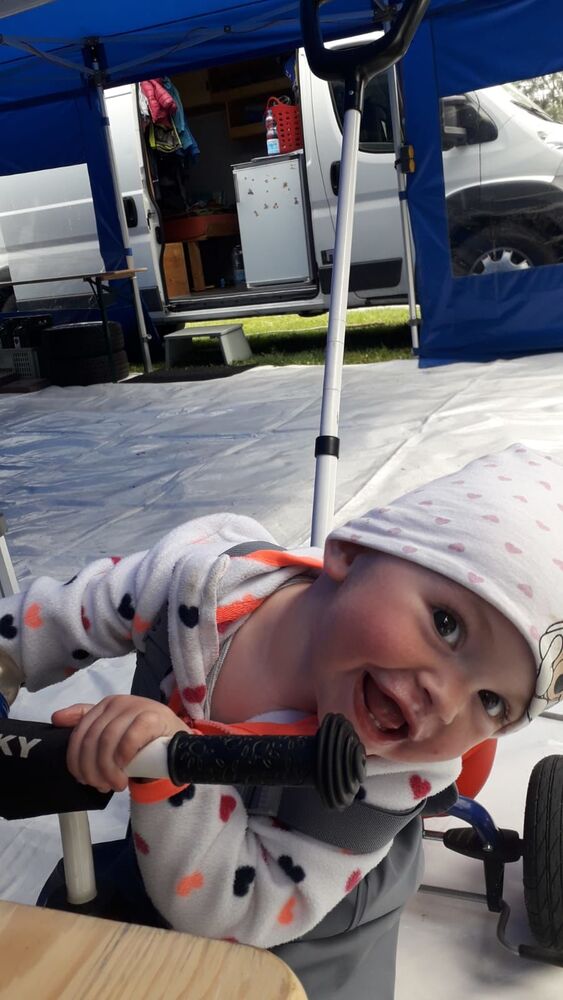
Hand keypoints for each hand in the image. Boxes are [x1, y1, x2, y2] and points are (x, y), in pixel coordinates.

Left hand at [52, 695, 191, 792]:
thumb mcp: (113, 731)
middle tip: (101, 786)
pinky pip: (130, 738)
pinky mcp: (153, 716)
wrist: (176, 740)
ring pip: (108, 741)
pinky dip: (124, 757)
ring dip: (108, 770)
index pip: (80, 734)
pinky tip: (126, 771)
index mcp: (105, 705)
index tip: (84, 780)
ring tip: (116, 785)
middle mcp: (118, 702)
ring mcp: (136, 707)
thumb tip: (55, 718)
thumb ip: (86, 724)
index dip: (77, 761)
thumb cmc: (142, 737)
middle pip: (92, 740)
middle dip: (93, 769)